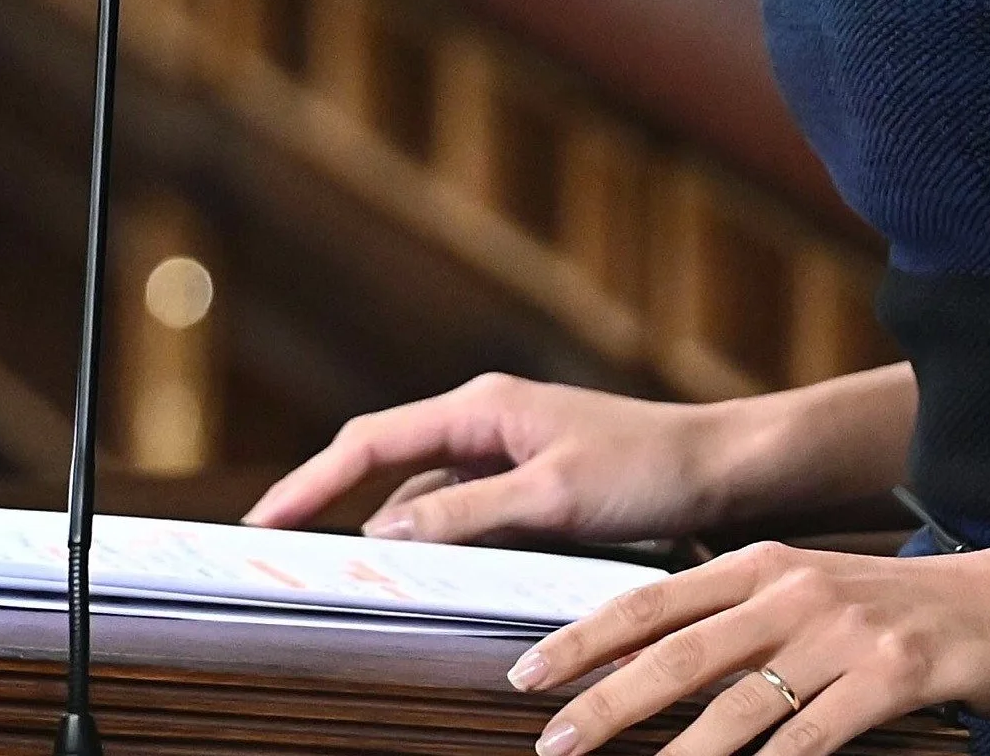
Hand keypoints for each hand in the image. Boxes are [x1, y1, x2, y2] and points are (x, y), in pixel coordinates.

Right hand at [242, 372, 744, 544]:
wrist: (726, 472)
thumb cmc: (649, 471)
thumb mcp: (550, 498)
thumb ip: (464, 516)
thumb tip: (381, 533)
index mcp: (482, 409)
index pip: (370, 442)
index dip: (310, 483)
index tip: (263, 523)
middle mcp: (485, 425)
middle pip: (385, 468)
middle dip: (331, 506)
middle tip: (281, 555)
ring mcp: (506, 457)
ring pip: (424, 501)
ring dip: (389, 536)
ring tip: (341, 577)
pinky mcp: (530, 488)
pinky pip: (463, 518)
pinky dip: (437, 547)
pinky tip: (424, 580)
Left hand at [506, 539, 989, 755]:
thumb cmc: (907, 614)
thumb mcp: (813, 596)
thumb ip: (741, 622)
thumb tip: (653, 665)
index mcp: (764, 566)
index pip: (651, 601)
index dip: (584, 640)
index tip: (528, 678)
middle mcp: (794, 590)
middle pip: (676, 654)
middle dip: (605, 704)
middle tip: (552, 745)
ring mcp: (842, 633)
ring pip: (737, 706)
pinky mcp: (891, 675)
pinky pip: (811, 739)